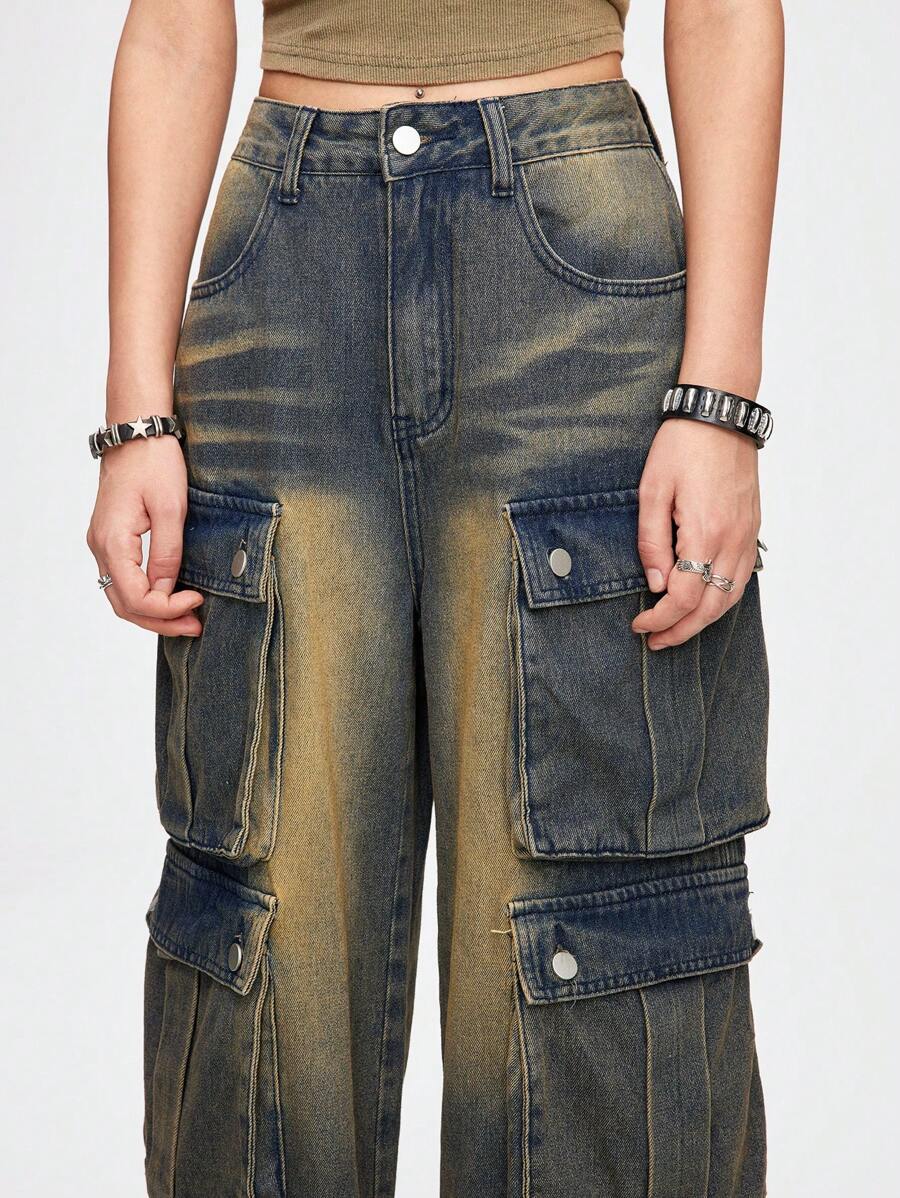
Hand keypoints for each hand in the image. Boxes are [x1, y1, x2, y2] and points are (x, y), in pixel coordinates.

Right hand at [86, 435, 202, 635]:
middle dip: (161, 621)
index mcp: (113, 541)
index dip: (167, 608)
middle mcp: (101, 548)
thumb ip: (167, 552)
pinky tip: (170, 598)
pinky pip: (124, 581)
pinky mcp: (112, 541)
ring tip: (186, 619)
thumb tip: (166, 589)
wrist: (137, 435)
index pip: (135, 597)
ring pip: (122, 597)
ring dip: (153, 613)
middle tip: (195, 626)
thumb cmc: (154, 464)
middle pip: (125, 605)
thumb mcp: (170, 508)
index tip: (197, 599)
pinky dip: (146, 597)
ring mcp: (103, 545)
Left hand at [631, 418, 760, 649]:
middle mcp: (732, 541)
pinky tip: (703, 603)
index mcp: (705, 533)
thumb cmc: (682, 448)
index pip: (683, 597)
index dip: (659, 619)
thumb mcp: (652, 492)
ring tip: (676, 629)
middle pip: (710, 607)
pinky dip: (722, 599)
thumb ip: (652, 543)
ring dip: (703, 620)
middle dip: (681, 630)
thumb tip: (657, 584)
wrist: (720, 416)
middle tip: (655, 641)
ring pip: (731, 597)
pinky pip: (742, 578)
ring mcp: (747, 537)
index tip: (639, 624)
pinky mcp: (752, 529)